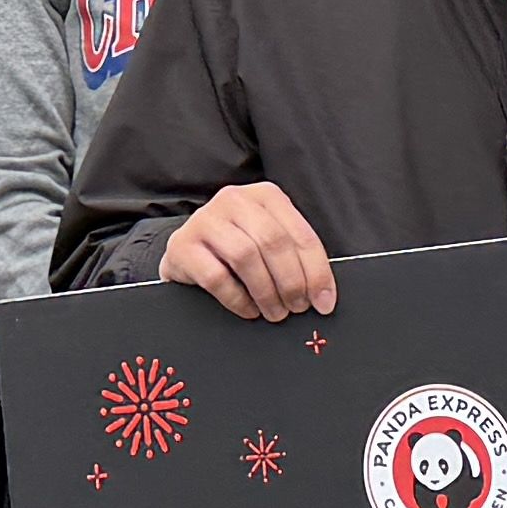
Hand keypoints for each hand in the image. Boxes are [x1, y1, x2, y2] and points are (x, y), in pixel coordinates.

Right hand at [162, 182, 337, 321]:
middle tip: (297, 308)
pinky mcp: (182, 245)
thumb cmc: (234, 250)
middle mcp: (234, 200)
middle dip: (291, 282)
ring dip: (266, 292)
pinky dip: (238, 299)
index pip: (300, 233)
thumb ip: (292, 256)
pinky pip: (216, 277)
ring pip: (245, 256)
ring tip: (274, 312)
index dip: (316, 271)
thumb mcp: (267, 242)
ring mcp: (205, 220)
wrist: (186, 253)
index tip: (324, 301)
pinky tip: (248, 309)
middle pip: (273, 242)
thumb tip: (321, 294)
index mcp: (265, 195)